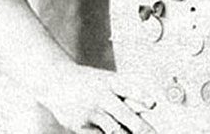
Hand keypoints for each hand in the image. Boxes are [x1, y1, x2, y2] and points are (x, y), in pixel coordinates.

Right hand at [36, 65, 156, 133]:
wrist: (57, 82)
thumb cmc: (91, 82)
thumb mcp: (108, 80)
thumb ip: (127, 94)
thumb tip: (149, 109)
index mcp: (111, 82)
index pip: (128, 88)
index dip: (141, 96)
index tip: (153, 104)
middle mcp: (101, 96)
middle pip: (123, 114)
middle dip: (140, 127)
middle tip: (152, 133)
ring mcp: (90, 112)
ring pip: (113, 130)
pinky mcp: (80, 126)